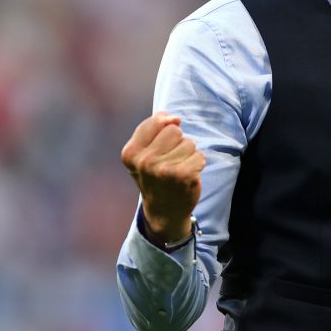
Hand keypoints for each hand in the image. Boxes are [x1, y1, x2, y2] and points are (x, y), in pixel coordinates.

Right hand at [121, 112, 205, 245]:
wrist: (164, 211)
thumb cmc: (155, 176)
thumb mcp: (144, 152)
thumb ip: (154, 128)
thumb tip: (174, 118)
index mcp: (130, 153)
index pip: (156, 121)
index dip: (163, 131)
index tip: (159, 149)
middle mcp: (144, 161)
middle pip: (174, 130)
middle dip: (177, 143)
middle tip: (170, 162)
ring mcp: (163, 169)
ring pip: (189, 142)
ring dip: (188, 155)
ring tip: (178, 170)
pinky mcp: (183, 176)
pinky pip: (199, 155)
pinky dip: (197, 164)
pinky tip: (188, 177)